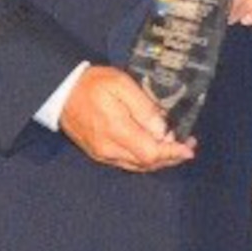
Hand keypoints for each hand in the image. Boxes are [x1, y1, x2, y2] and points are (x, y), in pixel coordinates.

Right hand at [59, 65, 195, 171]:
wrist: (61, 92)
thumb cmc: (92, 84)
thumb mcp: (121, 84)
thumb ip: (143, 107)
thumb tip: (162, 130)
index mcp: (116, 130)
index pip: (151, 153)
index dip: (173, 153)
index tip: (189, 148)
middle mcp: (109, 149)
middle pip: (148, 164)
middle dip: (171, 157)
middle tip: (187, 145)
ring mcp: (103, 154)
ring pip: (138, 166)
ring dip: (159, 160)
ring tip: (174, 147)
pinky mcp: (99, 154)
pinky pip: (127, 163)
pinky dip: (144, 159)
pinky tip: (153, 148)